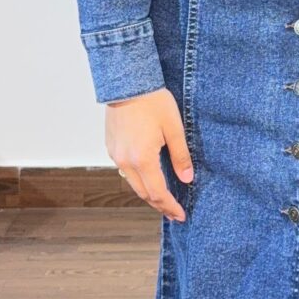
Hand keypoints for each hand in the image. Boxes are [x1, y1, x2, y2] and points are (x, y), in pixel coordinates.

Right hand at [105, 86, 193, 220]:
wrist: (127, 83)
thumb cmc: (153, 101)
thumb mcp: (174, 128)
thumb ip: (180, 156)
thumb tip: (187, 178)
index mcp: (142, 159)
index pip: (158, 193)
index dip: (170, 206)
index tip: (180, 215)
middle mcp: (125, 161)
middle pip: (143, 193)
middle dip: (160, 204)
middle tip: (173, 212)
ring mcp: (115, 154)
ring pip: (132, 183)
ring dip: (148, 193)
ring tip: (163, 198)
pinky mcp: (111, 146)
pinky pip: (125, 170)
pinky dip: (138, 179)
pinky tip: (148, 177)